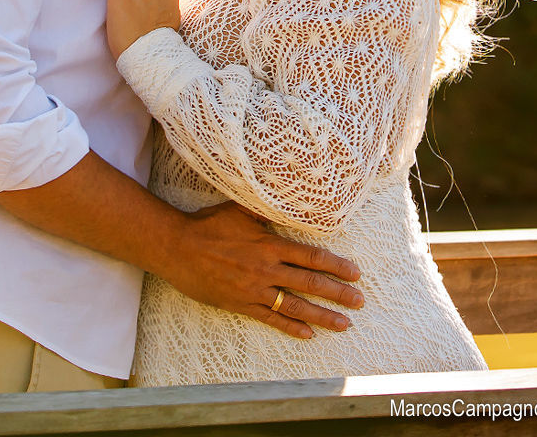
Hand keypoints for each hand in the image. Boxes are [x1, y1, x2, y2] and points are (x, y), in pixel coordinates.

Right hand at [159, 201, 364, 338]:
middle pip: (310, 283)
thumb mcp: (240, 209)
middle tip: (359, 302)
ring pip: (295, 306)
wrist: (177, 248)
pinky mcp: (240, 305)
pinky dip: (291, 328)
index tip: (355, 274)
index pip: (312, 256)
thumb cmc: (208, 225)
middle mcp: (266, 269)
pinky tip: (308, 335)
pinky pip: (271, 320)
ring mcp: (254, 290)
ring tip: (343, 324)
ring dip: (322, 316)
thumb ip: (267, 211)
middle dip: (338, 294)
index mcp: (270, 244)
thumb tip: (288, 201)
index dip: (337, 266)